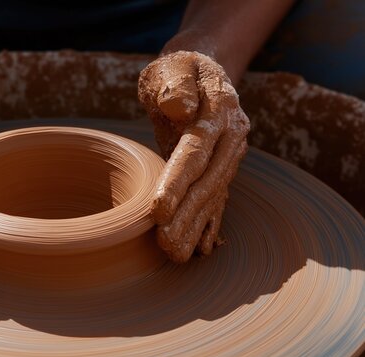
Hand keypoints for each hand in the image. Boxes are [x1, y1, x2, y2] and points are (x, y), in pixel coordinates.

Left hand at [138, 51, 249, 262]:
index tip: (158, 209)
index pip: (195, 151)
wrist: (203, 74)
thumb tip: (179, 106)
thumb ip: (176, 83)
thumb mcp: (174, 66)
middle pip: (206, 182)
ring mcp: (229, 157)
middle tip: (165, 244)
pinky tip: (199, 249)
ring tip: (175, 256)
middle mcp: (230, 138)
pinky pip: (217, 199)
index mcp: (219, 111)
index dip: (177, 181)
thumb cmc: (180, 70)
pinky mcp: (221, 169)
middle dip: (186, 215)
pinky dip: (208, 224)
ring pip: (211, 196)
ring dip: (194, 227)